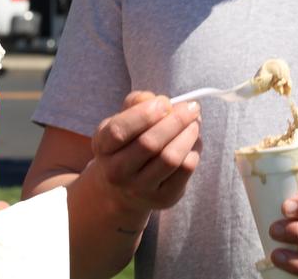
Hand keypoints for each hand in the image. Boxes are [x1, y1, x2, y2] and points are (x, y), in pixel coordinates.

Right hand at [86, 91, 201, 217]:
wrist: (121, 190)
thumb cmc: (125, 146)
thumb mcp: (119, 122)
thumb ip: (135, 104)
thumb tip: (159, 100)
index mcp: (103, 146)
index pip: (119, 131)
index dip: (144, 114)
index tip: (164, 102)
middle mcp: (117, 171)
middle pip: (149, 144)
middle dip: (175, 121)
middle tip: (191, 107)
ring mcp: (139, 188)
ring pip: (170, 158)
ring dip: (188, 135)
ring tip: (194, 123)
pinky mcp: (162, 198)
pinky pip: (184, 172)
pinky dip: (193, 152)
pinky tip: (193, 143)